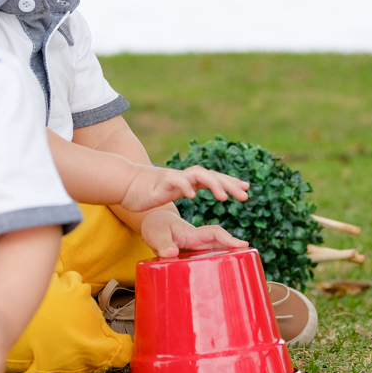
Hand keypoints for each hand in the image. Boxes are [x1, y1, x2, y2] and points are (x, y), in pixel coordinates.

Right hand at [121, 165, 248, 212]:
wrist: (125, 184)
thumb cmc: (149, 190)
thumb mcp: (173, 191)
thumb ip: (187, 189)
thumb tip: (199, 191)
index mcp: (190, 181)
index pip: (214, 179)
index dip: (230, 183)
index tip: (246, 189)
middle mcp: (185, 177)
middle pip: (211, 175)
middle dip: (229, 183)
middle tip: (245, 195)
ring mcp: (174, 178)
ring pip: (198, 175)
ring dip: (213, 184)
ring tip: (224, 197)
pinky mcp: (161, 182)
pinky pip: (176, 180)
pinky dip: (185, 186)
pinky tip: (193, 195)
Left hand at [140, 210, 248, 258]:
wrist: (154, 223)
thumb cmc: (155, 227)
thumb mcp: (155, 235)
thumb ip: (163, 244)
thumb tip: (171, 254)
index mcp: (192, 233)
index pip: (213, 233)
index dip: (228, 239)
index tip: (242, 245)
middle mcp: (198, 240)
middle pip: (221, 243)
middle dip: (235, 248)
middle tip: (250, 257)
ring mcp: (197, 248)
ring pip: (217, 251)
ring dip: (229, 256)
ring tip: (243, 267)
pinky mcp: (194, 255)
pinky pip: (210, 257)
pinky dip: (219, 262)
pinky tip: (224, 274)